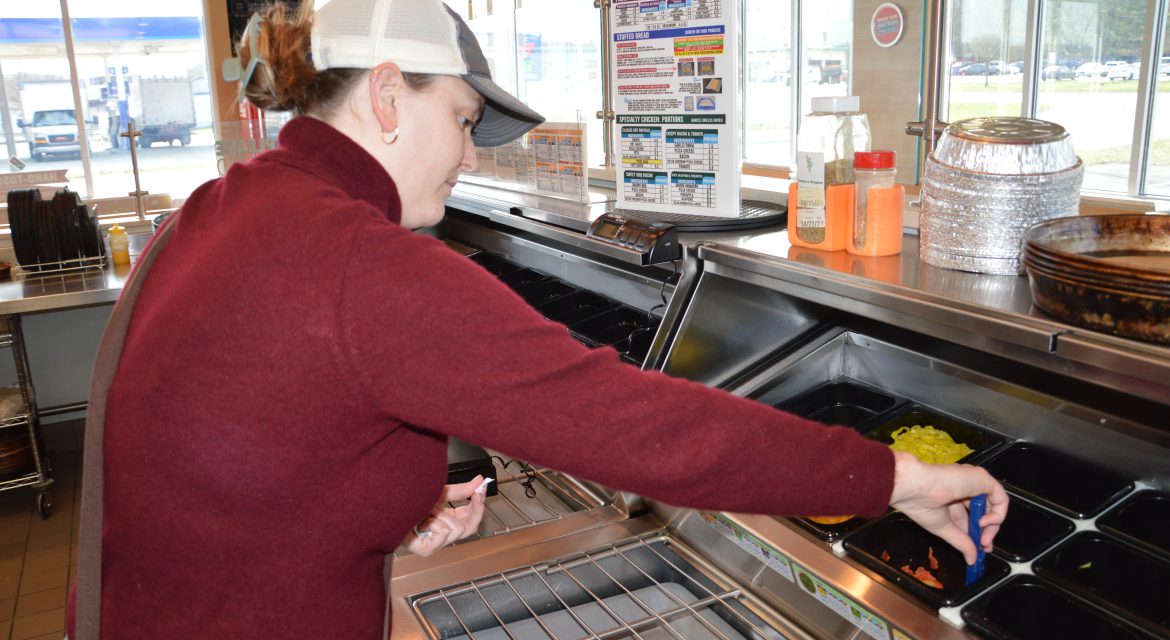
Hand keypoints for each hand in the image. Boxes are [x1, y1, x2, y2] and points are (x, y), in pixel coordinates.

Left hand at [405, 475, 489, 557]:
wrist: (388, 505)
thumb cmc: (409, 501)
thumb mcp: (440, 492)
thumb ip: (461, 490)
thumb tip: (479, 482)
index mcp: (448, 521)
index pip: (471, 519)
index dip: (479, 504)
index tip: (482, 489)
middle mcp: (443, 534)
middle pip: (470, 528)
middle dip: (473, 509)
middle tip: (475, 494)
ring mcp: (435, 544)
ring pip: (456, 529)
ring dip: (442, 515)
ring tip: (427, 511)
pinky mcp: (425, 550)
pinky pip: (443, 535)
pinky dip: (434, 523)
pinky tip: (423, 521)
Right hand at [888, 451, 1008, 564]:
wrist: (915, 487)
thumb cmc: (920, 503)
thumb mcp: (944, 529)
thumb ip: (961, 543)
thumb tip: (972, 559)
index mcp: (951, 498)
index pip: (971, 517)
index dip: (977, 533)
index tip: (980, 549)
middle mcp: (964, 488)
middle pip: (983, 512)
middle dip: (986, 532)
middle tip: (982, 545)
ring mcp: (974, 482)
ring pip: (994, 505)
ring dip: (992, 525)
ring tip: (982, 536)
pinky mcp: (982, 478)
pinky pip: (1000, 498)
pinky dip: (998, 514)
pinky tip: (984, 522)